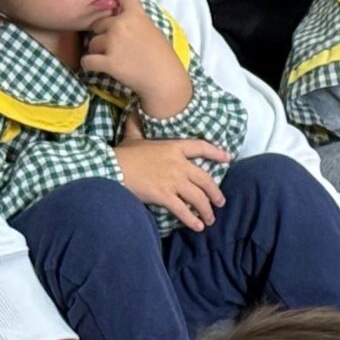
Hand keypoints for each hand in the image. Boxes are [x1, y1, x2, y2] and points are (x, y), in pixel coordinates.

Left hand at [80, 0, 190, 115]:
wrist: (165, 82)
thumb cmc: (161, 57)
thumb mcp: (151, 29)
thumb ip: (133, 18)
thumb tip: (116, 10)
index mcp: (136, 15)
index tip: (110, 2)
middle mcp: (122, 25)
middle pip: (98, 23)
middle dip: (103, 35)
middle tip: (117, 47)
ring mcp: (114, 43)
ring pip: (92, 43)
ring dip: (98, 52)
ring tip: (115, 60)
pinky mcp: (108, 62)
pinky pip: (87, 61)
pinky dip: (91, 66)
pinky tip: (101, 68)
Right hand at [114, 135, 230, 231]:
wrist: (112, 168)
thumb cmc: (123, 154)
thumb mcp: (133, 136)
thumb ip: (138, 126)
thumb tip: (135, 112)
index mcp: (173, 147)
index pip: (200, 147)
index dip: (216, 153)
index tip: (227, 158)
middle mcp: (178, 164)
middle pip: (205, 180)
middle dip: (215, 193)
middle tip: (220, 202)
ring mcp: (173, 181)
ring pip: (198, 198)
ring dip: (207, 211)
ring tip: (210, 219)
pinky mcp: (165, 195)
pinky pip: (184, 210)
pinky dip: (192, 220)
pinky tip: (198, 227)